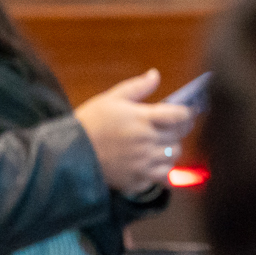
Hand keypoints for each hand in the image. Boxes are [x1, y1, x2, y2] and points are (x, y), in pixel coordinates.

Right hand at [73, 69, 194, 192]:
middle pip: (179, 137)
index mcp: (143, 119)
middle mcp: (147, 141)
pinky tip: (149, 163)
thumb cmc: (89, 123)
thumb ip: (137, 87)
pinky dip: (159, 171)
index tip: (183, 113)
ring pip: (173, 158)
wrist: (70, 153)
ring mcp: (144, 163)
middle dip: (178, 131)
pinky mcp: (137, 180)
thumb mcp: (110, 99)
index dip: (186, 113)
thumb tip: (155, 75)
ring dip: (170, 150)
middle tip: (170, 127)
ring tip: (159, 145)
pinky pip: (160, 177)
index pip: (180, 116)